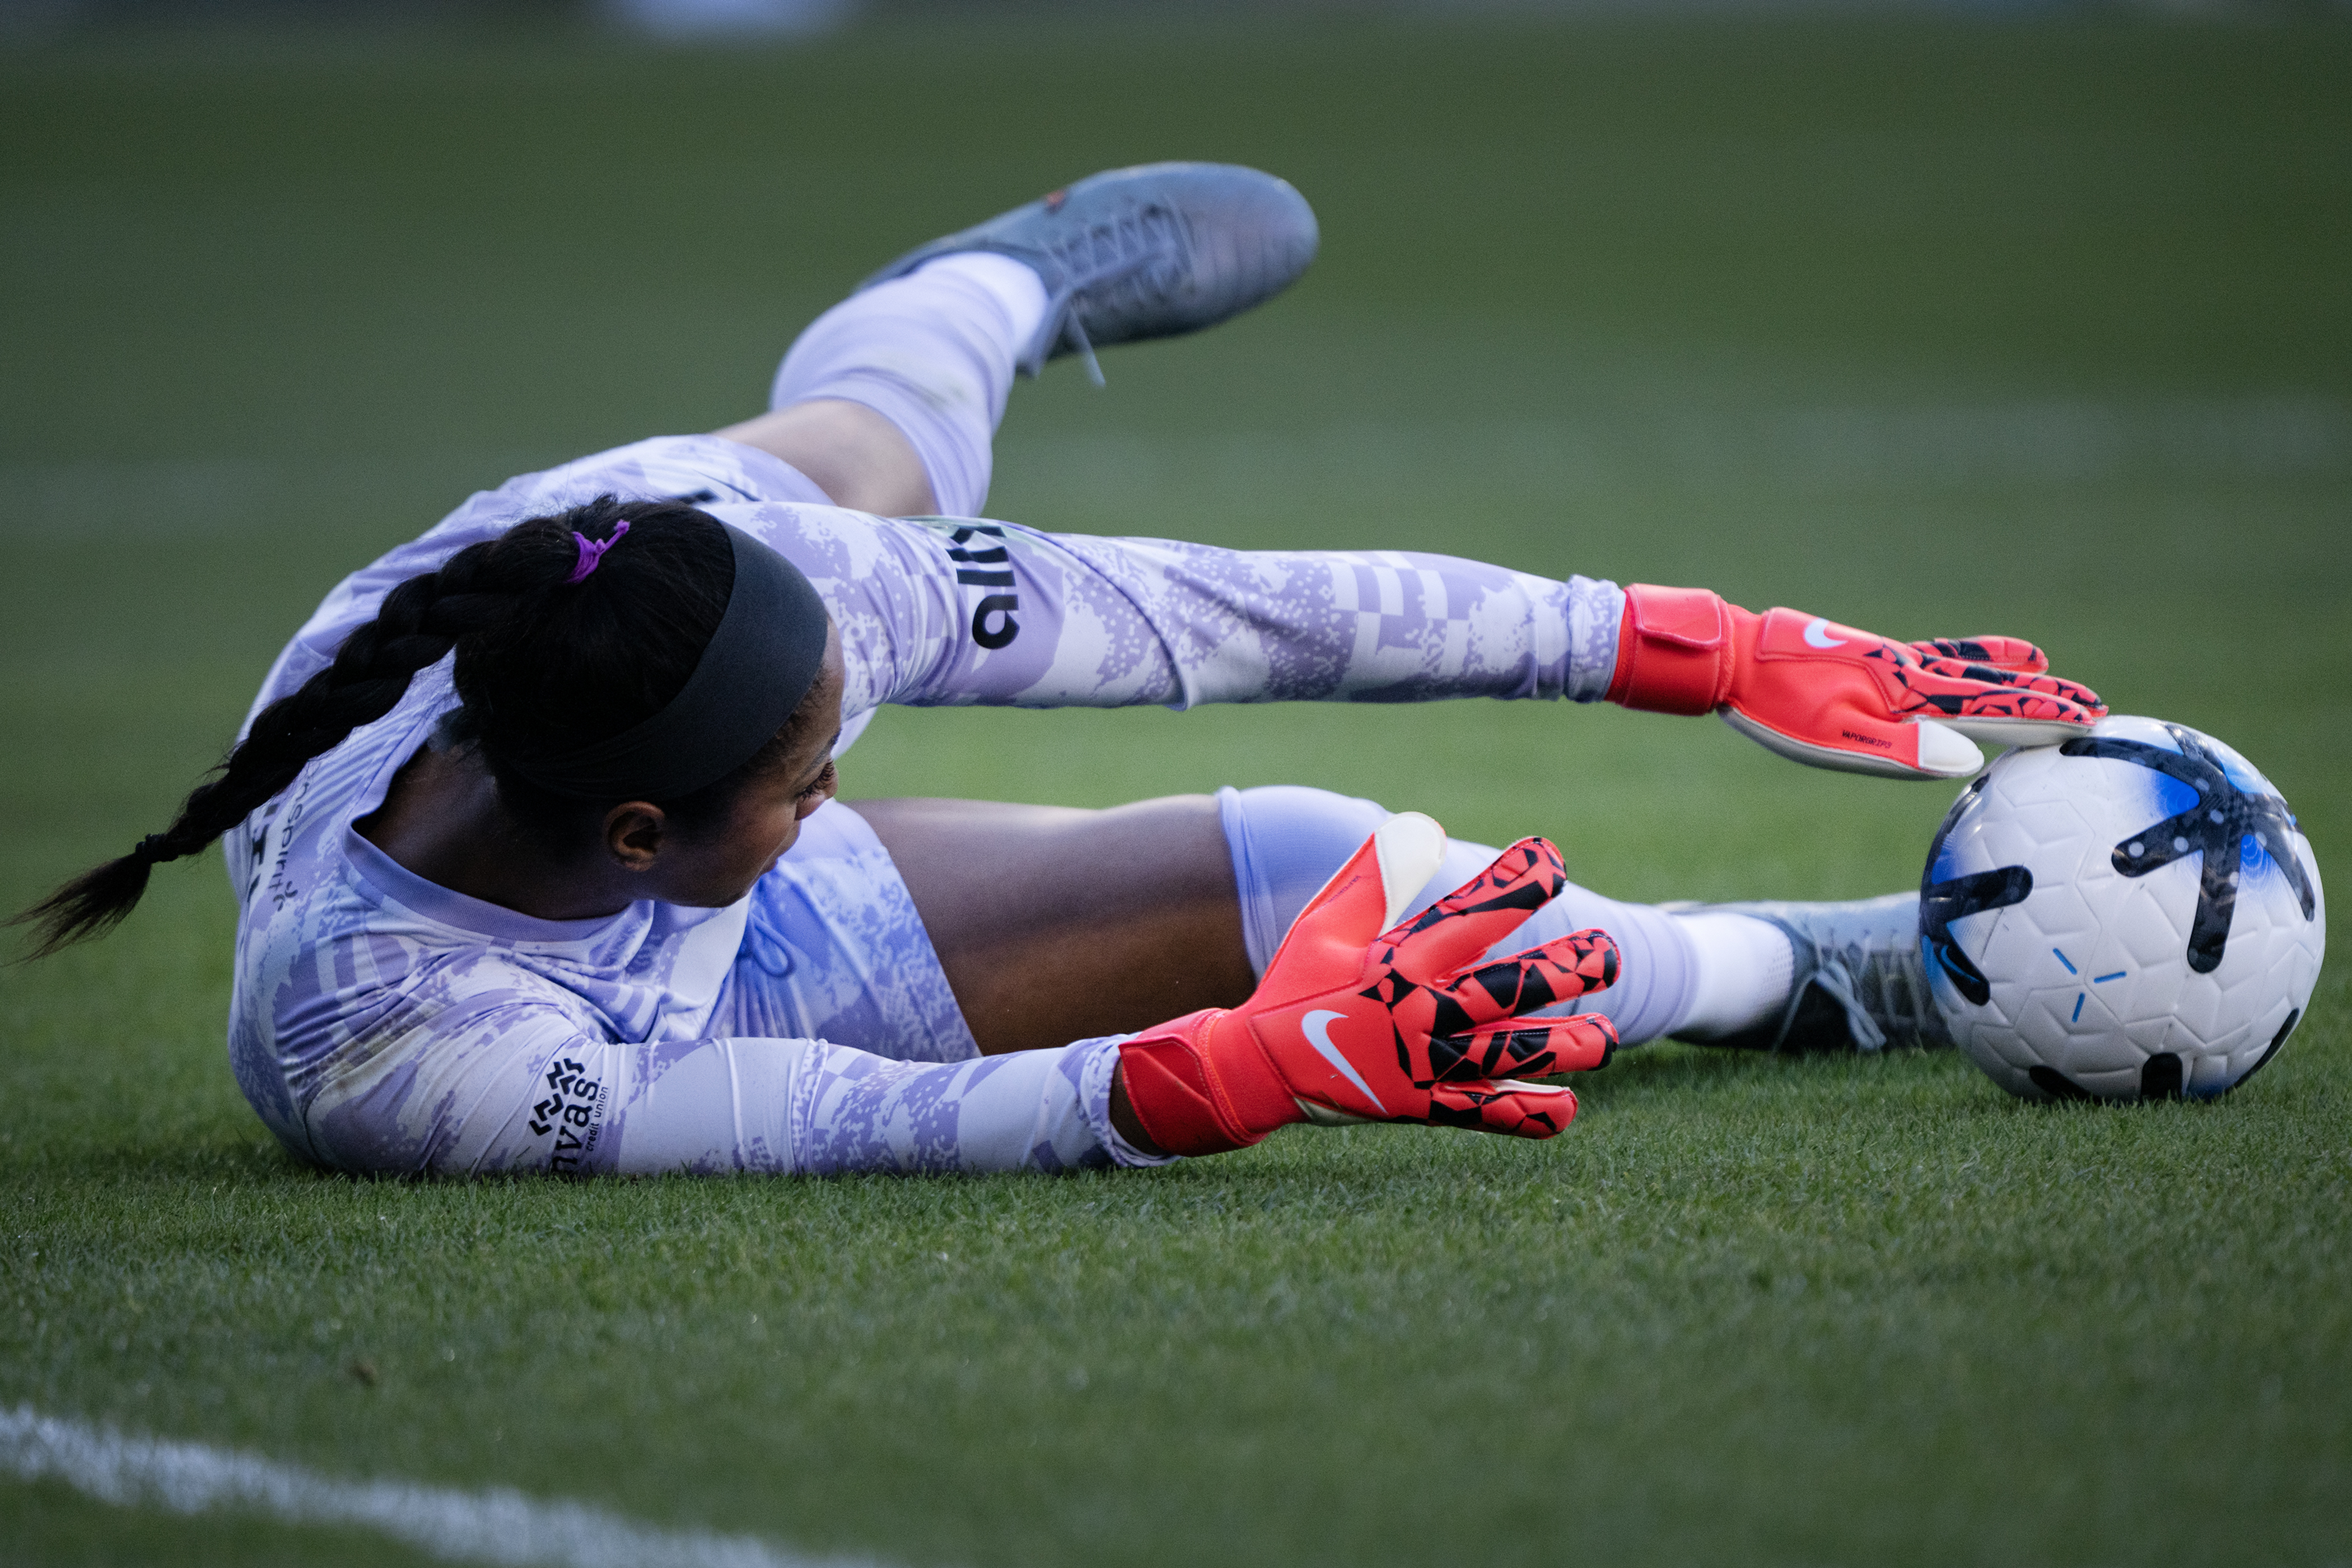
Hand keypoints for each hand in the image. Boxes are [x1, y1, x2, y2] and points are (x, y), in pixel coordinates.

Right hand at [1116, 814, 1618, 1156]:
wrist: (1259, 1065)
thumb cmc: (1296, 985)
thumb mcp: (1325, 924)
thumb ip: (1375, 877)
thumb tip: (1423, 827)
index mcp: (1396, 963)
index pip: (1466, 916)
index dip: (1512, 885)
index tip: (1552, 859)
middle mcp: (1416, 1013)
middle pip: (1502, 992)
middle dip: (1559, 973)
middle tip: (1608, 955)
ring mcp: (1421, 1065)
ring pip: (1505, 1056)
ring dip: (1560, 1047)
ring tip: (1608, 1038)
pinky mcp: (1419, 1106)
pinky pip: (1481, 1114)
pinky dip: (1525, 1115)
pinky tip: (1568, 1108)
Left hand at [1605, 584, 2104, 779]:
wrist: (1731, 658)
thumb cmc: (1777, 706)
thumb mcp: (1835, 741)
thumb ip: (1902, 751)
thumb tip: (1968, 760)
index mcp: (1907, 696)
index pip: (1990, 708)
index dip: (2040, 716)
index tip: (2089, 720)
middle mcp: (1907, 672)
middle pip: (1987, 685)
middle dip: (2038, 696)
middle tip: (2092, 704)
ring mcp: (1887, 662)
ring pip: (1959, 666)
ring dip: (2002, 669)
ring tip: (2041, 663)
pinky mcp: (1864, 658)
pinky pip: (1926, 656)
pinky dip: (1956, 654)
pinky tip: (1956, 658)